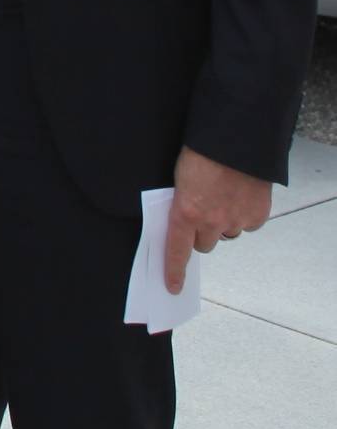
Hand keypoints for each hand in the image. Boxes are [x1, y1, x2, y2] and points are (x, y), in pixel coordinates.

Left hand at [163, 148, 273, 291]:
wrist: (235, 141)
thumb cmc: (199, 154)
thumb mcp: (178, 179)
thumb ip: (181, 203)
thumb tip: (183, 220)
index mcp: (185, 212)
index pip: (176, 250)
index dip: (174, 271)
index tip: (172, 287)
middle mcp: (211, 222)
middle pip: (203, 244)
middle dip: (200, 234)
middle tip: (200, 215)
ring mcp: (236, 220)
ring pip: (226, 234)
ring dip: (221, 224)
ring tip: (220, 199)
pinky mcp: (257, 215)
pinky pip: (247, 224)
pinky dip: (242, 215)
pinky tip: (238, 197)